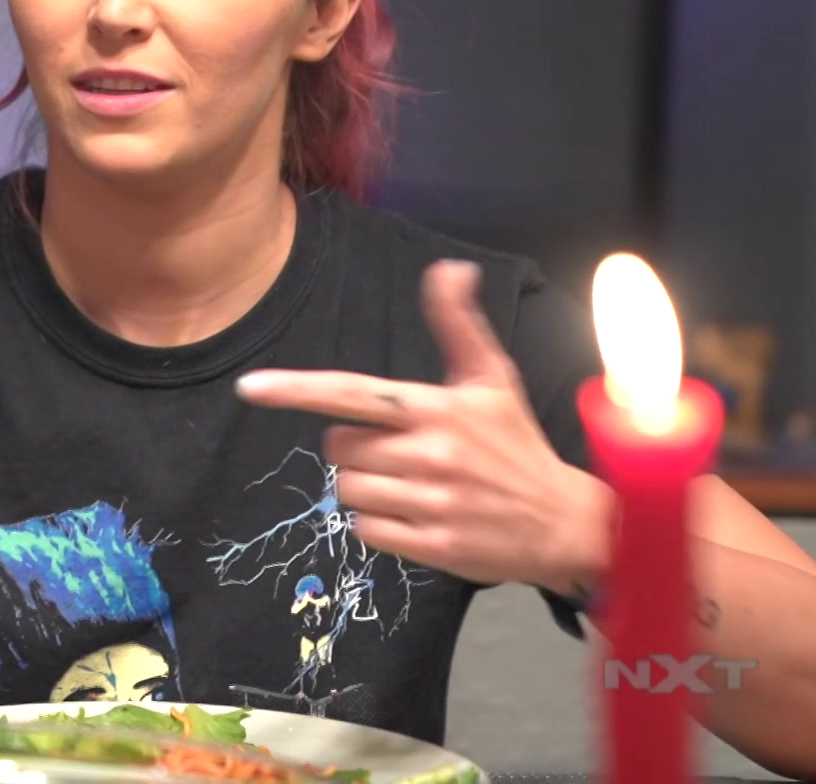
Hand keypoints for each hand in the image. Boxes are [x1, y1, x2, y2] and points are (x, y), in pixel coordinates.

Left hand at [234, 259, 601, 590]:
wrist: (565, 523)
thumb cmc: (516, 444)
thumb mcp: (491, 379)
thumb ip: (458, 325)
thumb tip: (450, 267)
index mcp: (436, 408)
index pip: (351, 392)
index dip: (296, 390)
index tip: (250, 387)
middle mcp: (430, 453)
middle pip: (338, 446)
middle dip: (356, 447)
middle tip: (400, 450)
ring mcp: (431, 503)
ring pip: (346, 490)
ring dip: (366, 486)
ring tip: (410, 483)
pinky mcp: (432, 547)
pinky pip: (364, 530)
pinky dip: (379, 524)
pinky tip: (415, 514)